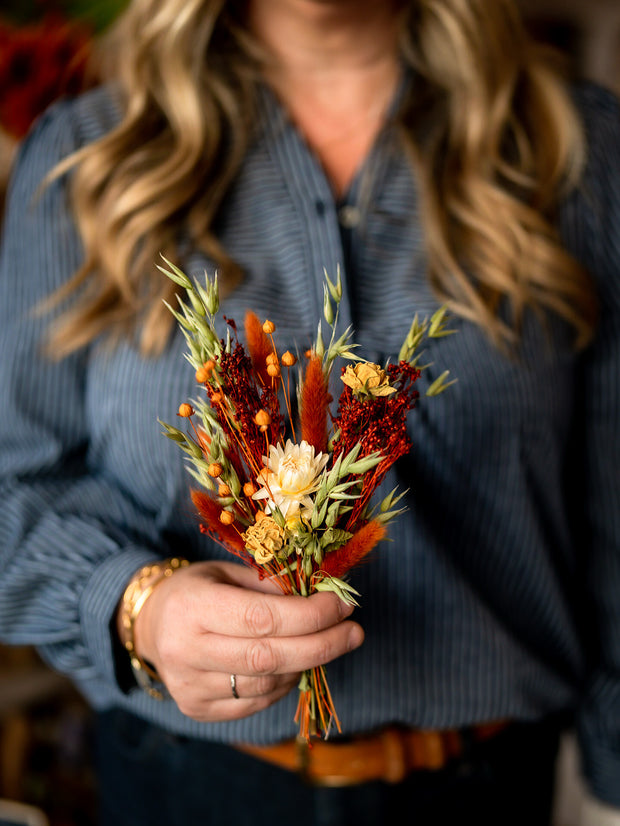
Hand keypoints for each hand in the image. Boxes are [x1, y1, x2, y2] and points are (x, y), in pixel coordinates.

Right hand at [128, 560, 363, 721]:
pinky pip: (256, 703)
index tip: (343, 606)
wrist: (152, 625)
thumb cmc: (198, 589)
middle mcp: (185, 651)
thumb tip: (325, 597)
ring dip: (306, 663)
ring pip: (266, 684)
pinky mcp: (197, 710)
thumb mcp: (228, 572)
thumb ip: (271, 585)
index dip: (309, 615)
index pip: (261, 618)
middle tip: (354, 632)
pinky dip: (284, 683)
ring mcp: (189, 687)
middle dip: (321, 645)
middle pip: (267, 657)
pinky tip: (296, 663)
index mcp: (191, 607)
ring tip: (325, 642)